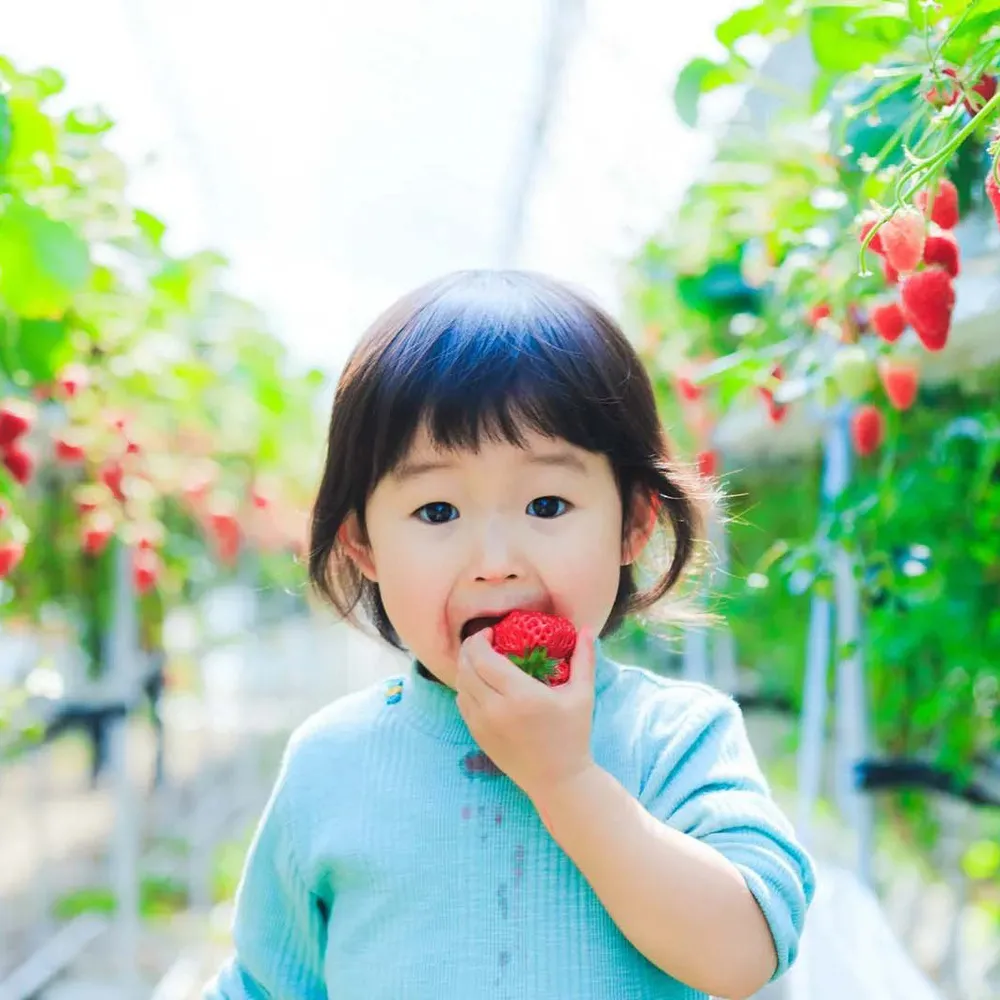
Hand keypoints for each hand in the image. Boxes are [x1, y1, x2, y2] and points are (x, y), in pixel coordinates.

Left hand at [455, 626, 596, 804]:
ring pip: (460, 686)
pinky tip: (479, 682)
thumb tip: (586, 629)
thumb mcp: (582, 695)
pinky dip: (465, 688)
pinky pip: (462, 704)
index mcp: (520, 695)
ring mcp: (483, 725)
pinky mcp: (478, 737)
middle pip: (466, 668)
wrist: (558, 780)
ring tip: (480, 660)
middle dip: (469, 648)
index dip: (480, 639)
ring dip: (465, 667)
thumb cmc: (573, 736)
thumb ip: (584, 659)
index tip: (492, 632)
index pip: (483, 658)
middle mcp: (495, 709)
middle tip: (483, 641)